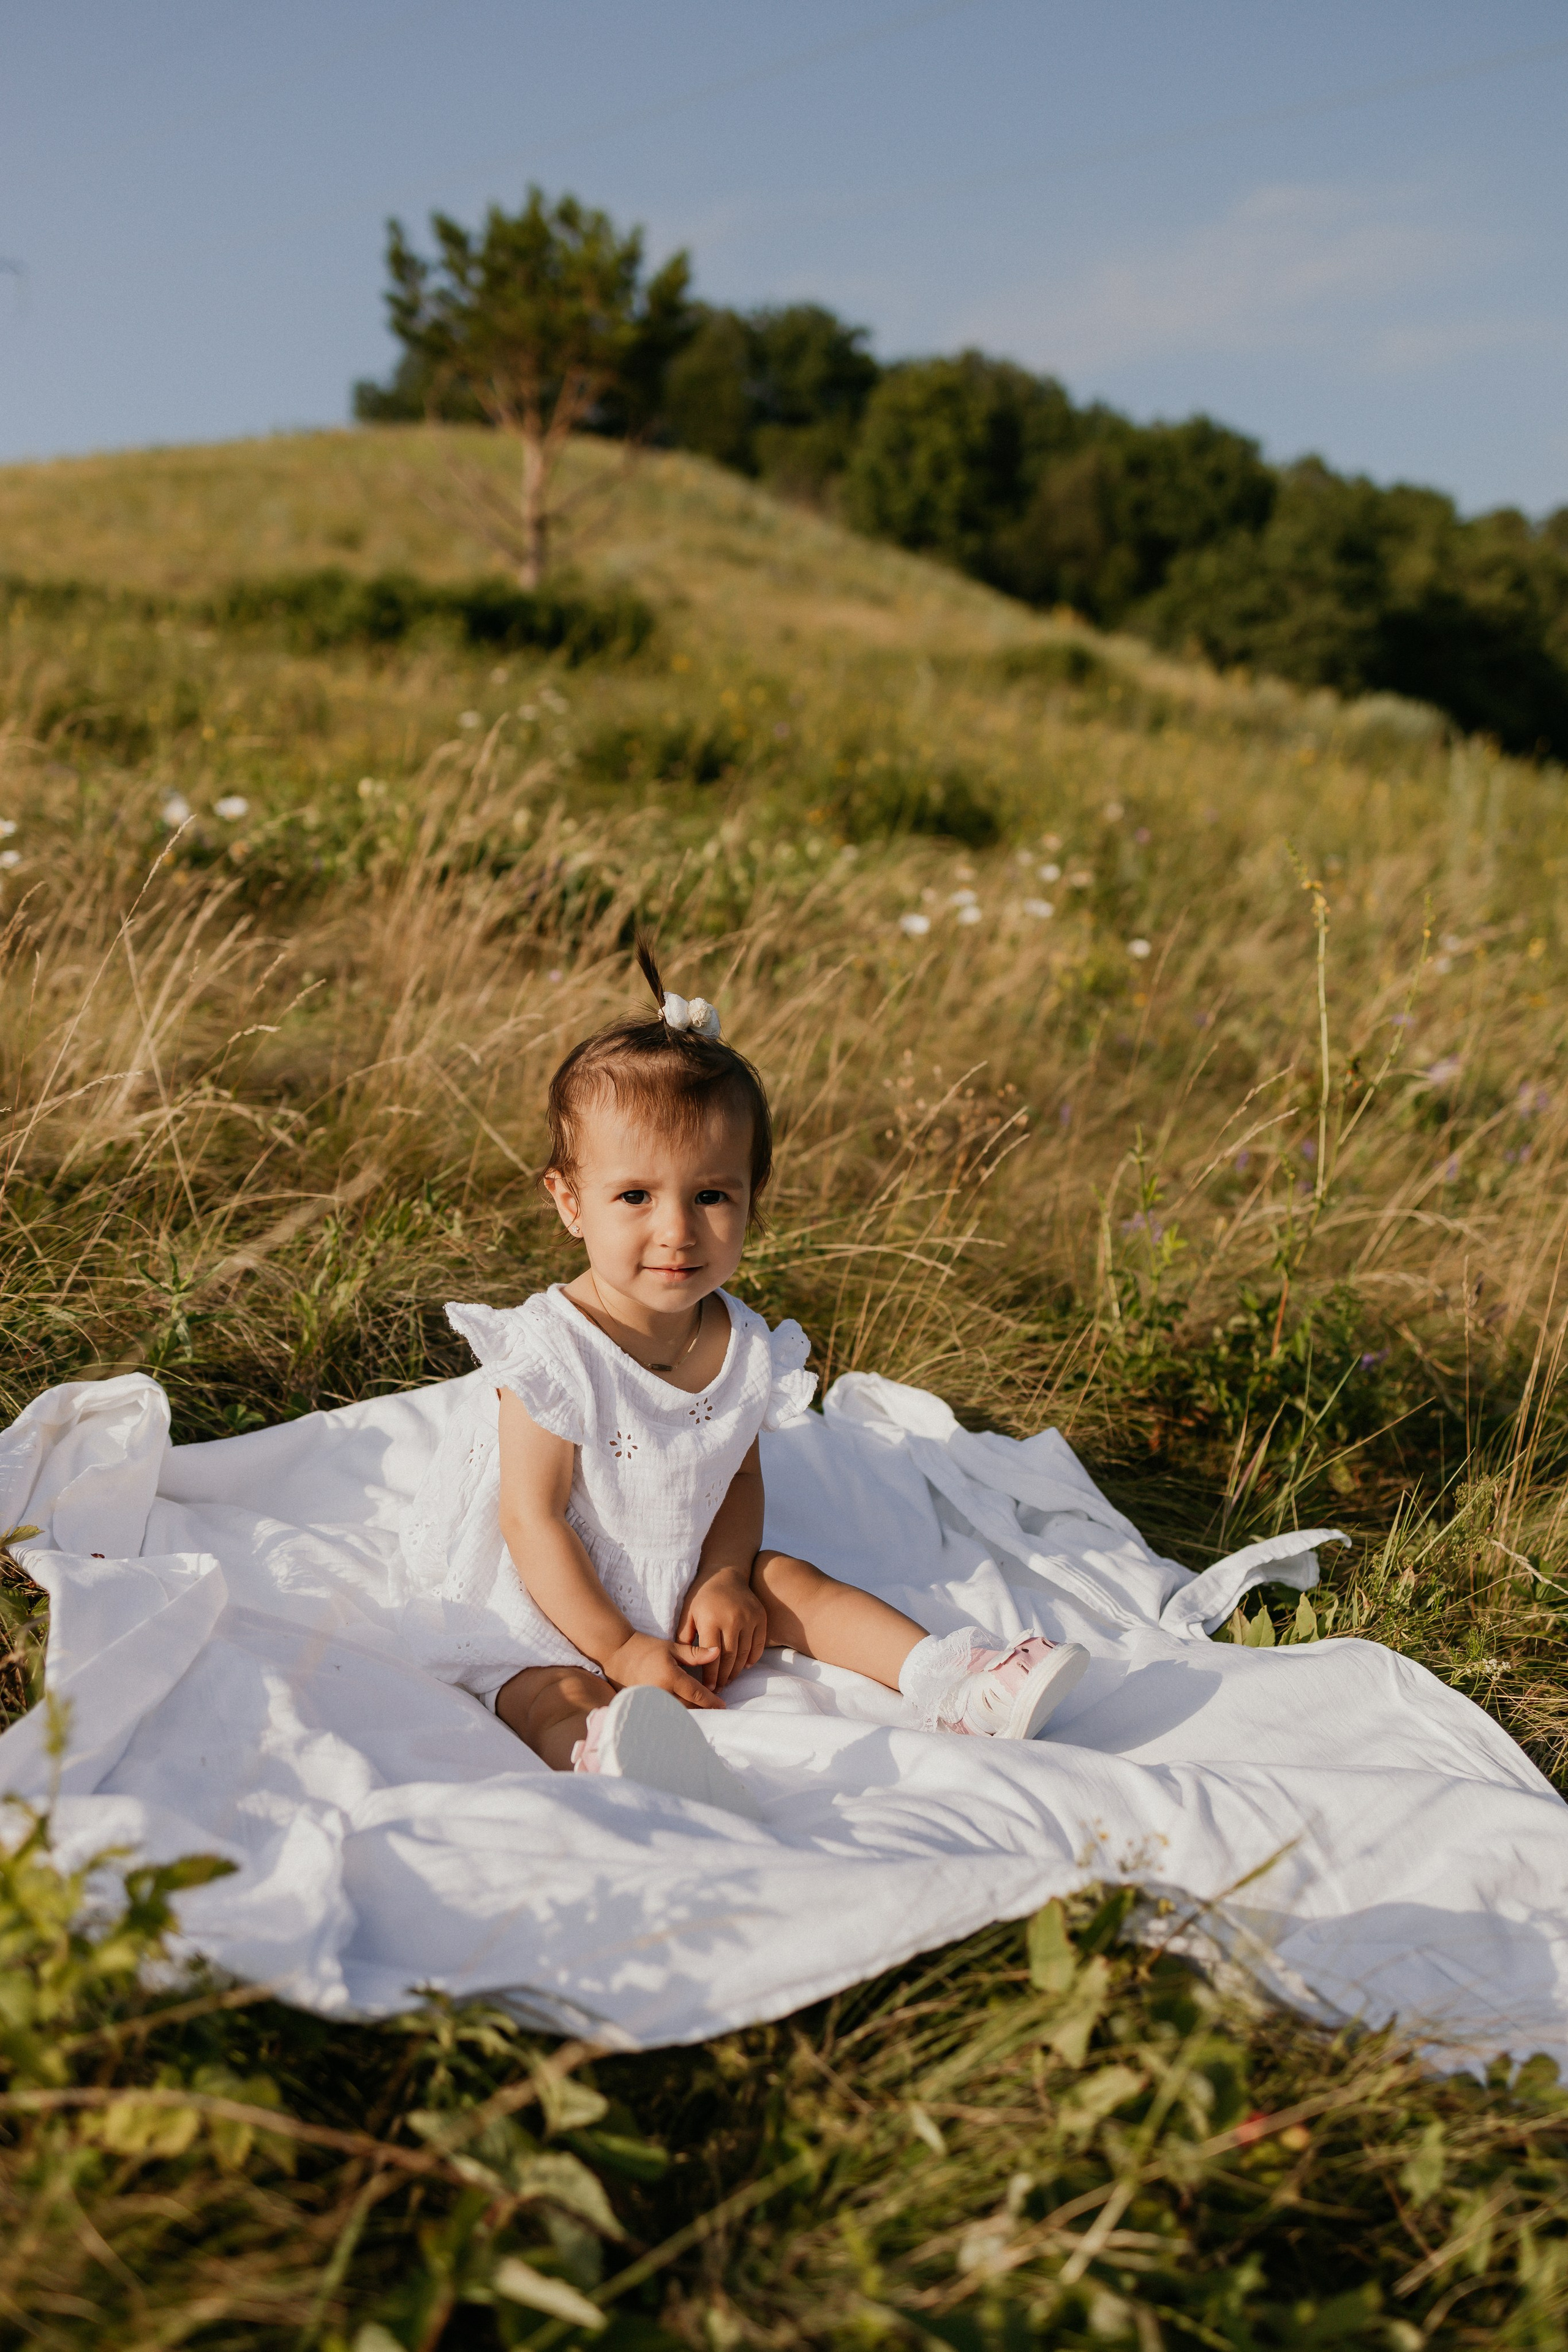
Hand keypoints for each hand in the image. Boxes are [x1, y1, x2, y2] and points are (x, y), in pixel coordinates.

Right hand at [602, 1630, 724, 1710]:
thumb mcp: (672, 1647)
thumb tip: (717, 1651)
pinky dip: (674, 1716)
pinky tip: (682, 1718)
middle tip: (716, 1713)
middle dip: (703, 1710)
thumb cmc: (646, 1648)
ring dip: (690, 1715)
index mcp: (670, 1676)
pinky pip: (662, 1714)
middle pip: (688, 1708)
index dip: (711, 1701)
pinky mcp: (642, 1706)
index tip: (723, 1706)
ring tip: (703, 1716)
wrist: (617, 1653)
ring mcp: (650, 1702)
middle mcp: (661, 1692)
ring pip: (675, 1714)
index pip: (696, 1693)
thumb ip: (695, 1653)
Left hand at [678, 1567, 767, 1690]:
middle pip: (729, 1657)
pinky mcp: (760, 1616)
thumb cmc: (701, 1595)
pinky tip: (744, 1666)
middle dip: (723, 1677)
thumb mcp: (687, 1613)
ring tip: (729, 1680)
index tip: (708, 1687)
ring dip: (737, 1671)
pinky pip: (758, 1644)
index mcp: (711, 1620)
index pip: (711, 1655)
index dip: (710, 1675)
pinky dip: (752, 1658)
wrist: (725, 1573)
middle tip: (719, 1689)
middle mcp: (732, 1620)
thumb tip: (683, 1662)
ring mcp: (748, 1618)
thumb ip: (685, 1638)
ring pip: (744, 1653)